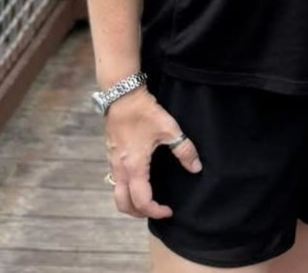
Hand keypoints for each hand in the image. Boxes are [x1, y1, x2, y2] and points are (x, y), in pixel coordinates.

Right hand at [104, 88, 201, 218]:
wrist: (122, 95)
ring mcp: (112, 162)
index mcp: (134, 167)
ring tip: (148, 199)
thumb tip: (196, 168)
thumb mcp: (169, 129)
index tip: (169, 211)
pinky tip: (140, 180)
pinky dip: (126, 189)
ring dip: (130, 202)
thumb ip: (184, 150)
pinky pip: (116, 181)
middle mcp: (120, 169)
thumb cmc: (145, 112)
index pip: (142, 201)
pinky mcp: (111, 155)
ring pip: (117, 194)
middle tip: (157, 210)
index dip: (156, 211)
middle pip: (123, 204)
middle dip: (139, 213)